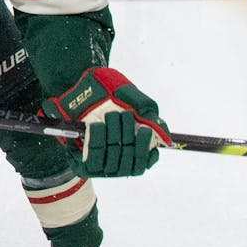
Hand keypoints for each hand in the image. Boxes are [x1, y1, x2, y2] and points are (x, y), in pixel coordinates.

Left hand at [41, 67, 171, 176]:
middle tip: (125, 115)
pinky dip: (98, 141)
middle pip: (129, 161)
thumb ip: (151, 117)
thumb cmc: (109, 91)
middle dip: (130, 136)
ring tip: (110, 116)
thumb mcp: (135, 100)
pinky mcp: (81, 162)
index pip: (142, 164)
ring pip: (114, 161)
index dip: (145, 153)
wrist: (80, 82)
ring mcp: (98, 162)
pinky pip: (94, 159)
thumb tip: (167, 139)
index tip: (145, 132)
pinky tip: (97, 125)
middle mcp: (114, 159)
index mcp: (129, 148)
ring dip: (115, 136)